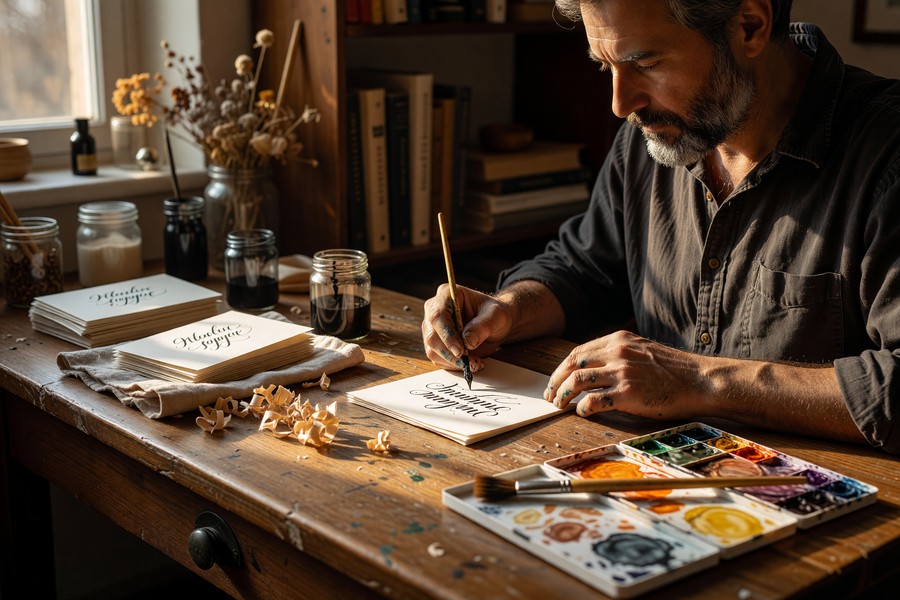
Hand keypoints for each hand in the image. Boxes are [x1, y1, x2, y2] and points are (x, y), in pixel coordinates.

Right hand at [421, 284, 512, 371]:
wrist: (493, 323)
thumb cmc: (493, 314)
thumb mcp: (495, 316)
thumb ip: (482, 326)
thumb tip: (467, 342)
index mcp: (446, 296)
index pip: (438, 316)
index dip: (447, 335)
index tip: (460, 351)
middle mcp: (433, 311)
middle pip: (431, 336)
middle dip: (450, 353)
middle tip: (470, 362)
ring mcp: (432, 328)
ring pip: (432, 350)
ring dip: (453, 362)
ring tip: (475, 362)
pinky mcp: (435, 344)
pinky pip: (438, 359)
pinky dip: (454, 365)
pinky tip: (470, 362)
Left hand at [544, 330, 708, 419]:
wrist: (699, 381)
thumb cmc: (673, 370)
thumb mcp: (642, 350)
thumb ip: (617, 354)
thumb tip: (592, 369)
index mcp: (618, 340)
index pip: (578, 352)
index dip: (561, 368)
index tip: (554, 381)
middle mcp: (617, 353)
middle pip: (572, 365)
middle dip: (555, 381)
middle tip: (550, 396)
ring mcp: (622, 373)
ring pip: (577, 381)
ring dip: (563, 395)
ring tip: (560, 406)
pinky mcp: (628, 394)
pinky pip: (594, 400)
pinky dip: (583, 408)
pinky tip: (582, 412)